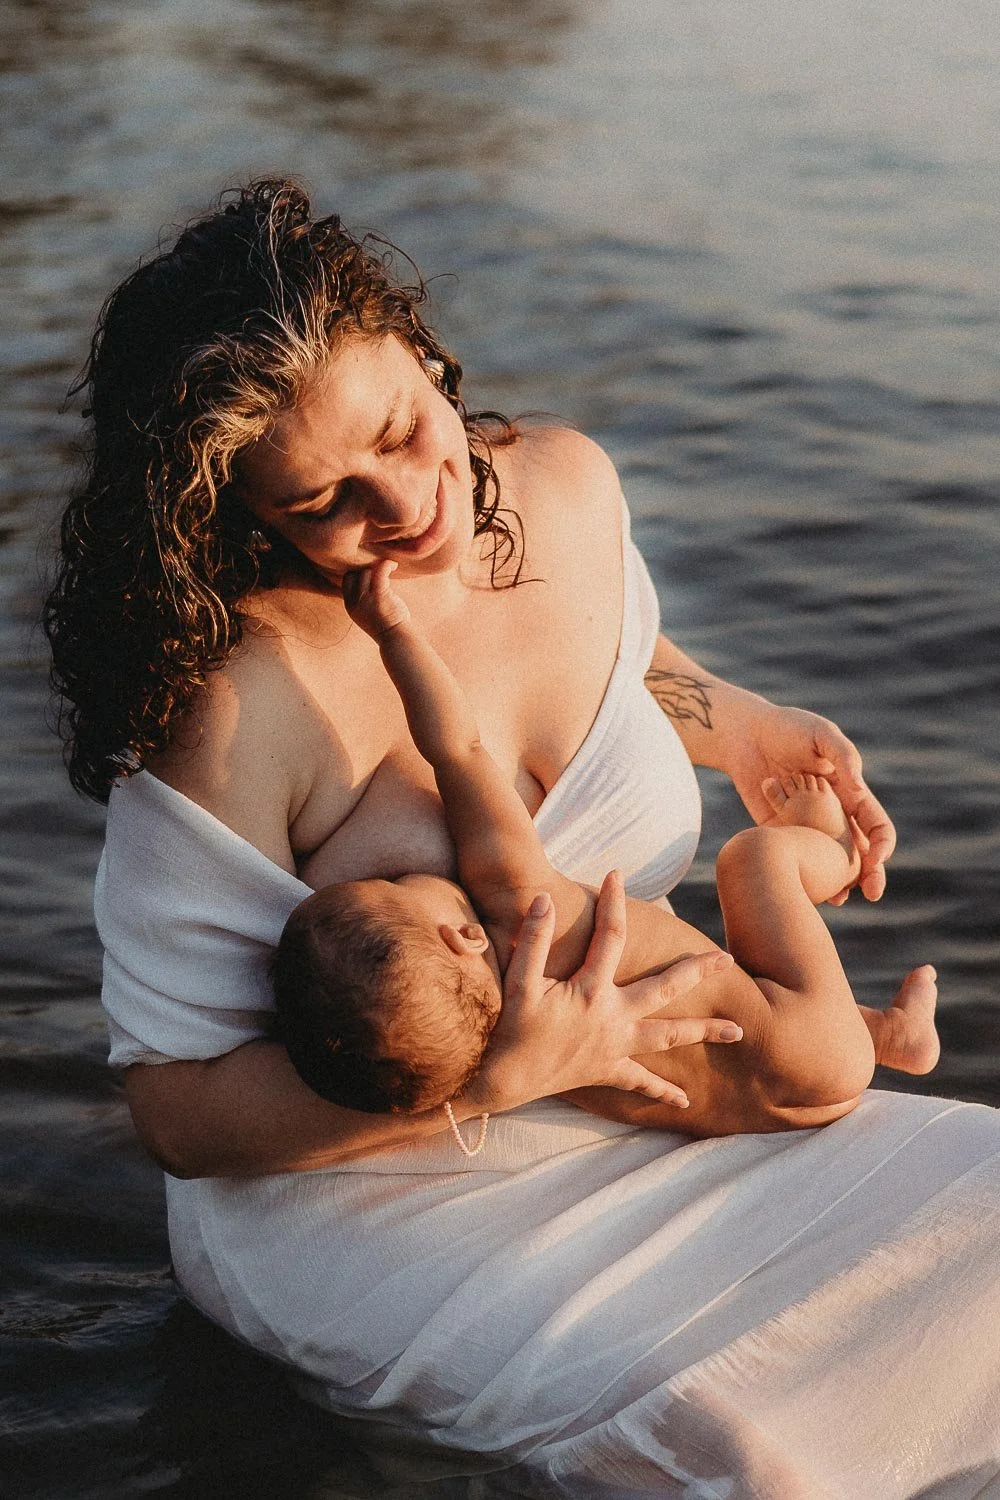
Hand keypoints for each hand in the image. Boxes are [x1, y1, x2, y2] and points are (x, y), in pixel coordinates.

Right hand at [342, 560, 409, 638]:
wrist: (396, 638)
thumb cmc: (387, 625)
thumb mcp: (367, 613)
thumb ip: (363, 598)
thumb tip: (368, 577)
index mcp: (350, 605)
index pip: (346, 579)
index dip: (357, 571)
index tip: (370, 571)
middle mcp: (354, 601)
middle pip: (355, 573)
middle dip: (367, 568)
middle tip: (380, 569)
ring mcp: (365, 598)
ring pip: (366, 572)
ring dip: (378, 567)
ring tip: (389, 567)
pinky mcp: (379, 595)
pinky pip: (380, 571)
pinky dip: (387, 565)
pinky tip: (393, 566)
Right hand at [469, 871, 740, 1112]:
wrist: (500, 1081)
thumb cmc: (508, 1030)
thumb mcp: (518, 981)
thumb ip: (532, 939)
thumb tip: (543, 898)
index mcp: (592, 992)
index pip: (610, 936)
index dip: (613, 902)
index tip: (618, 874)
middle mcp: (612, 1019)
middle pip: (665, 989)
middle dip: (696, 972)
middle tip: (728, 960)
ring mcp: (613, 1048)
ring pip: (667, 1037)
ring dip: (703, 1032)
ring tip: (738, 1032)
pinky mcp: (606, 1071)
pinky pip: (639, 1082)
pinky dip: (662, 1091)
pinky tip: (684, 1102)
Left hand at [720, 692, 894, 901]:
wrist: (744, 735)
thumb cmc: (788, 728)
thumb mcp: (820, 733)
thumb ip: (843, 754)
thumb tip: (858, 785)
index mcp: (850, 793)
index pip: (876, 825)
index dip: (882, 843)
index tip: (878, 857)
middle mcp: (832, 815)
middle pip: (858, 852)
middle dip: (869, 874)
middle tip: (872, 893)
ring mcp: (805, 826)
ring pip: (827, 863)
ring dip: (836, 883)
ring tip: (837, 898)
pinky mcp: (779, 831)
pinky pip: (795, 858)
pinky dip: (801, 876)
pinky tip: (802, 889)